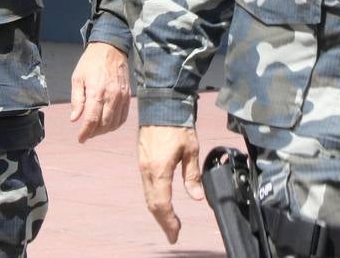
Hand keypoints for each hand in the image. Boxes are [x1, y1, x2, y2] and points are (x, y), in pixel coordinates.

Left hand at [68, 41, 130, 141]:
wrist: (110, 48)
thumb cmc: (91, 62)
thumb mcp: (77, 78)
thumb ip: (76, 100)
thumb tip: (74, 119)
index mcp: (96, 91)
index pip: (91, 120)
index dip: (85, 133)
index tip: (80, 139)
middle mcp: (111, 96)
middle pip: (104, 124)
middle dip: (94, 133)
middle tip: (86, 134)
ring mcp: (121, 96)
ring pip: (114, 123)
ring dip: (104, 131)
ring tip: (96, 129)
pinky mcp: (127, 95)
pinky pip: (124, 116)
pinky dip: (116, 124)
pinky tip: (108, 124)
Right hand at [137, 124, 203, 243]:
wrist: (161, 103)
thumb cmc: (178, 124)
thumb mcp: (191, 149)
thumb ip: (192, 175)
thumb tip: (197, 197)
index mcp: (159, 169)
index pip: (162, 204)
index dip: (169, 222)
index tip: (176, 234)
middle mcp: (147, 170)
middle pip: (152, 204)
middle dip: (163, 221)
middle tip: (174, 234)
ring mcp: (142, 166)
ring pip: (148, 196)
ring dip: (158, 211)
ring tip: (169, 222)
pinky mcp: (142, 161)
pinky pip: (146, 187)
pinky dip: (154, 199)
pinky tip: (162, 203)